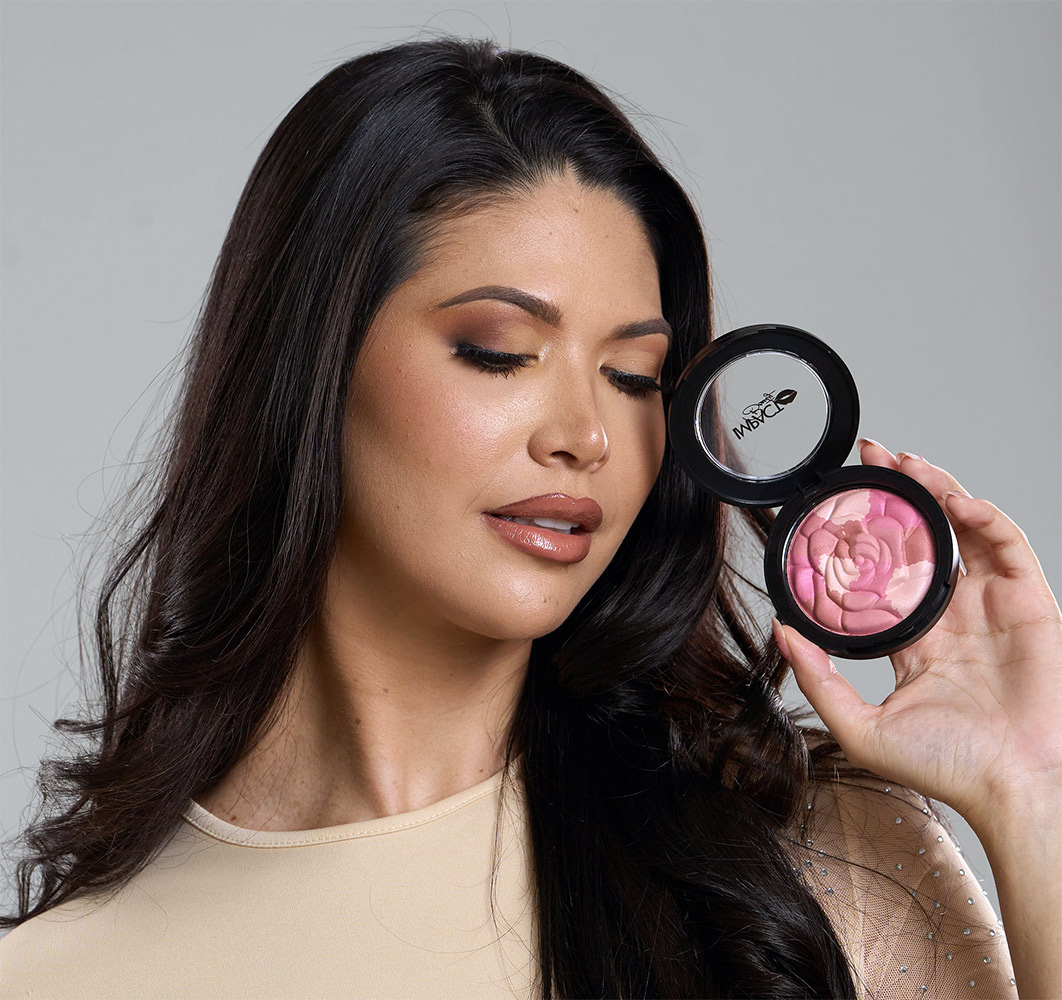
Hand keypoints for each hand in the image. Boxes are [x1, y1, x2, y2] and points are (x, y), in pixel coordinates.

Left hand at [773, 438, 1061, 834]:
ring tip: (906, 463)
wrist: (1014, 788)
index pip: (885, 572)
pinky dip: (985, 516)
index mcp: (914, 639)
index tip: (835, 505)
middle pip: (925, 538)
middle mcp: (951, 616)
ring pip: (964, 530)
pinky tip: (956, 500)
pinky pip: (1009, 546)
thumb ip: (818, 679)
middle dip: (900, 494)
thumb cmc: (948, 768)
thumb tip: (780, 630)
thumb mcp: (861, 728)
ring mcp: (991, 606)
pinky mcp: (1029, 603)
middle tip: (870, 459)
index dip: (865, 535)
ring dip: (937, 491)